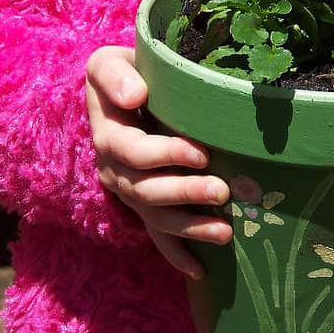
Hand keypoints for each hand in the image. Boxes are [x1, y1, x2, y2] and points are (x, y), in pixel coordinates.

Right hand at [85, 45, 231, 278]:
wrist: (120, 89)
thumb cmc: (123, 73)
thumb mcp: (108, 61)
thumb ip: (114, 75)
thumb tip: (135, 97)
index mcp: (108, 134)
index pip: (133, 151)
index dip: (166, 155)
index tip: (202, 152)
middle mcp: (114, 169)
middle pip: (146, 191)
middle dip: (186, 193)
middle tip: (223, 191)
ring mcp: (129, 191)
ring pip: (155, 218)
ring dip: (190, 227)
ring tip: (225, 232)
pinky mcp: (143, 204)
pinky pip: (157, 235)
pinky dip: (177, 255)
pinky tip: (201, 270)